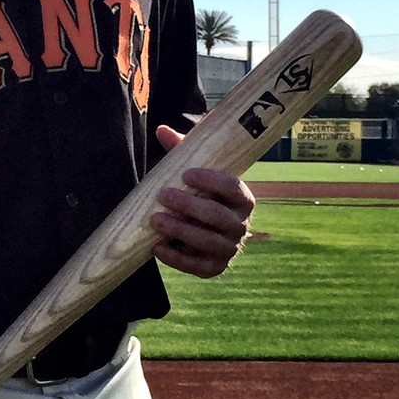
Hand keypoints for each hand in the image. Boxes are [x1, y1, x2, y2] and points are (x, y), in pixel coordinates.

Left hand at [148, 124, 254, 278]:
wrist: (202, 226)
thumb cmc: (199, 193)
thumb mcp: (194, 170)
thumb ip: (181, 150)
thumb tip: (162, 130)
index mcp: (243, 198)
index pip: (232, 187)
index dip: (211, 181)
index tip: (186, 174)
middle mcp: (241, 224)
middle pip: (218, 216)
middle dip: (189, 206)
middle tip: (164, 195)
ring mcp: (230, 248)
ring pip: (209, 242)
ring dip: (181, 230)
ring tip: (156, 219)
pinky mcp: (215, 267)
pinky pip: (199, 268)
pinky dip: (177, 259)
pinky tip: (157, 247)